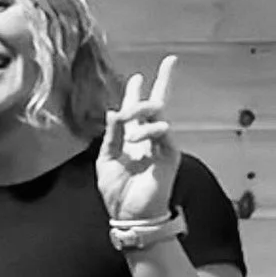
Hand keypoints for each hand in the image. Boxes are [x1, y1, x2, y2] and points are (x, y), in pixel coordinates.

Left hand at [98, 54, 183, 232]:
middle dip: (164, 82)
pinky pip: (162, 132)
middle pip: (159, 104)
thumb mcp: (106, 160)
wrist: (130, 215)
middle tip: (170, 61)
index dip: (136, 93)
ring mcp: (161, 145)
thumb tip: (114, 112)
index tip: (137, 77)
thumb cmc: (117, 192)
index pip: (135, 111)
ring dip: (144, 107)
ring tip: (132, 110)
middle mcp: (148, 138)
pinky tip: (138, 135)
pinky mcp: (169, 154)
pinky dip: (149, 129)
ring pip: (159, 114)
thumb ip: (111, 136)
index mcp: (131, 139)